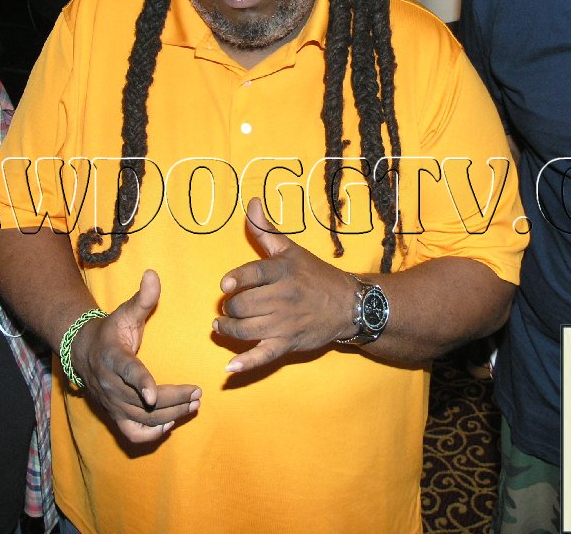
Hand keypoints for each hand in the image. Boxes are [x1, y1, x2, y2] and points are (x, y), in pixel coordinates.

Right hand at [68, 269, 201, 443]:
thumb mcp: (125, 312)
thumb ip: (142, 298)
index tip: (154, 394)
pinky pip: (132, 432)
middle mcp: (110, 384)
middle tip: (198, 393)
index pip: (128, 373)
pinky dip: (151, 434)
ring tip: (194, 404)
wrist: (83, 352)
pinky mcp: (114, 415)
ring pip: (143, 418)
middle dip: (173, 399)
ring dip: (171, 414)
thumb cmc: (111, 330)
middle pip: (143, 401)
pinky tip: (170, 424)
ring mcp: (112, 403)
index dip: (141, 383)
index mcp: (113, 357)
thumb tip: (153, 274)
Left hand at [214, 200, 359, 373]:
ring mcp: (286, 323)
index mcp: (283, 272)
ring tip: (221, 325)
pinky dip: (247, 364)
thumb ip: (266, 230)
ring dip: (228, 329)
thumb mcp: (291, 250)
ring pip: (246, 329)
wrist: (348, 304)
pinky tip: (230, 368)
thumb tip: (250, 202)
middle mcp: (283, 297)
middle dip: (230, 307)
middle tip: (230, 306)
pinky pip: (264, 356)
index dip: (236, 280)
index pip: (254, 274)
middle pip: (243, 305)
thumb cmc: (313, 274)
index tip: (225, 284)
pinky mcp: (289, 343)